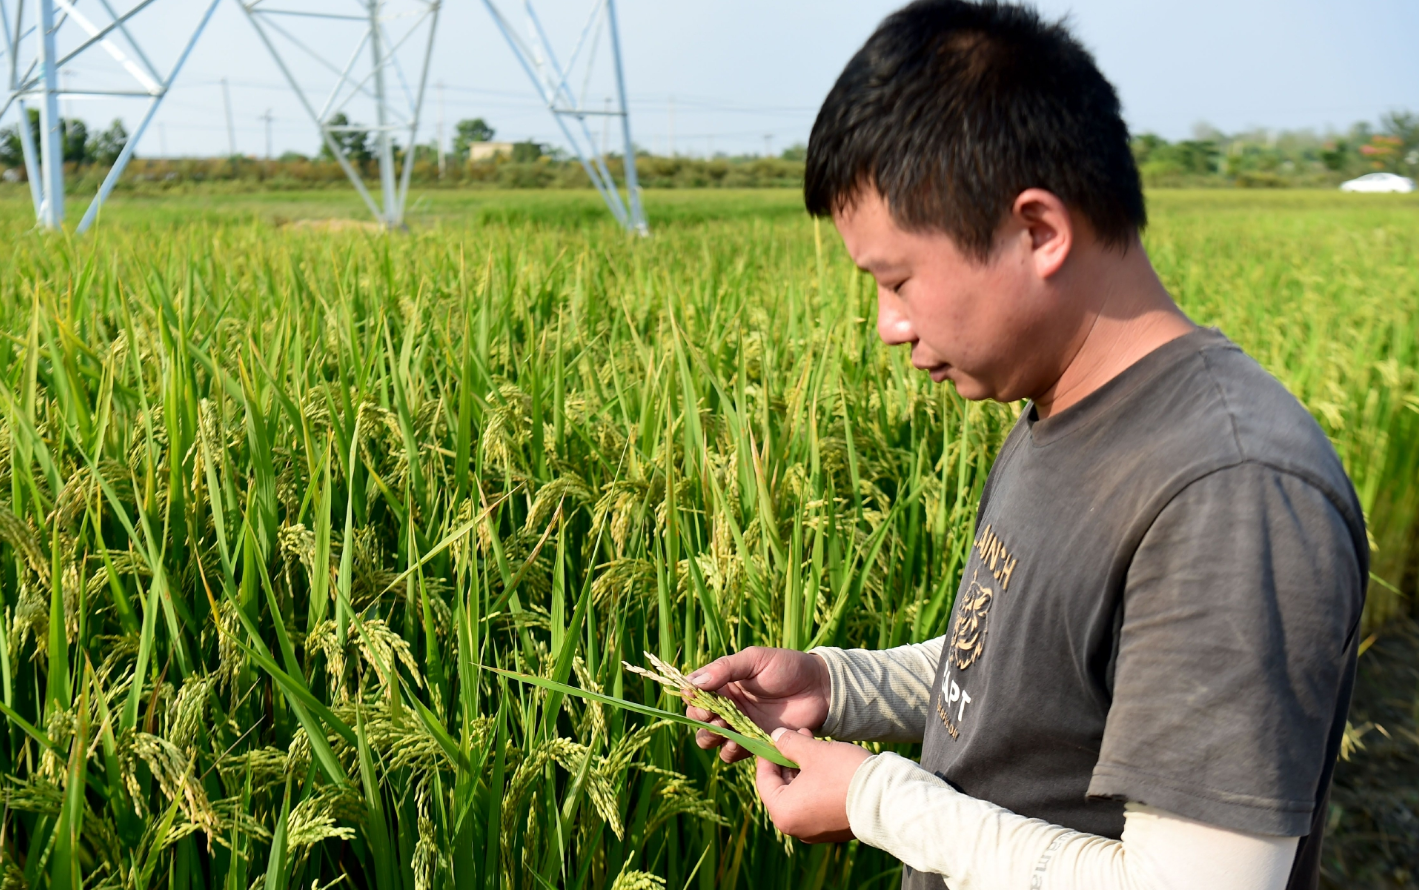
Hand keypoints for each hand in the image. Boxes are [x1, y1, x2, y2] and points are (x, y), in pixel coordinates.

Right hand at [684, 647, 830, 762]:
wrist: (820, 688)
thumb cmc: (788, 667)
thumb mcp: (755, 659)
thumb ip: (725, 668)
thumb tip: (693, 682)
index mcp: (724, 683)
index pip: (696, 694)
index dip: (693, 700)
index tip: (702, 702)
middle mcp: (728, 706)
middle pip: (699, 721)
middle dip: (701, 722)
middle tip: (714, 718)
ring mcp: (740, 726)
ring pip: (711, 740)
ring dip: (712, 738)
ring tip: (726, 730)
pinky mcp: (754, 743)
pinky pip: (732, 753)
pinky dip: (731, 750)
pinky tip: (741, 742)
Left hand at [756, 728, 871, 843]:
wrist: (886, 800)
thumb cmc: (843, 775)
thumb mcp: (813, 752)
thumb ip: (789, 743)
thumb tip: (775, 736)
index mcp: (784, 813)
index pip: (764, 780)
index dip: (768, 756)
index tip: (774, 739)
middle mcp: (796, 828)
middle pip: (783, 788)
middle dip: (790, 759)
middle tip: (800, 736)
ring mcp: (816, 831)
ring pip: (801, 794)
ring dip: (804, 769)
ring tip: (816, 745)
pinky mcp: (833, 829)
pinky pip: (816, 804)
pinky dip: (817, 785)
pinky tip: (828, 764)